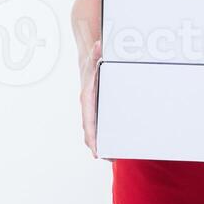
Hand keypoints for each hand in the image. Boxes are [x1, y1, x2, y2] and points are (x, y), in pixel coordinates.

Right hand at [79, 38, 111, 160]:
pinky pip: (100, 124)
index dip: (92, 138)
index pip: (88, 122)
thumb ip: (97, 51)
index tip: (96, 151)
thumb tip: (99, 45)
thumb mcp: (94, 55)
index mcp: (87, 98)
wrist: (86, 60)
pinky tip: (116, 141)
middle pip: (91, 131)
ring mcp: (92, 109)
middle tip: (110, 158)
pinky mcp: (98, 108)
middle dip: (99, 146)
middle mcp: (88, 107)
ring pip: (95, 130)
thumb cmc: (91, 61)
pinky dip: (105, 135)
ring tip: (114, 155)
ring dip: (102, 143)